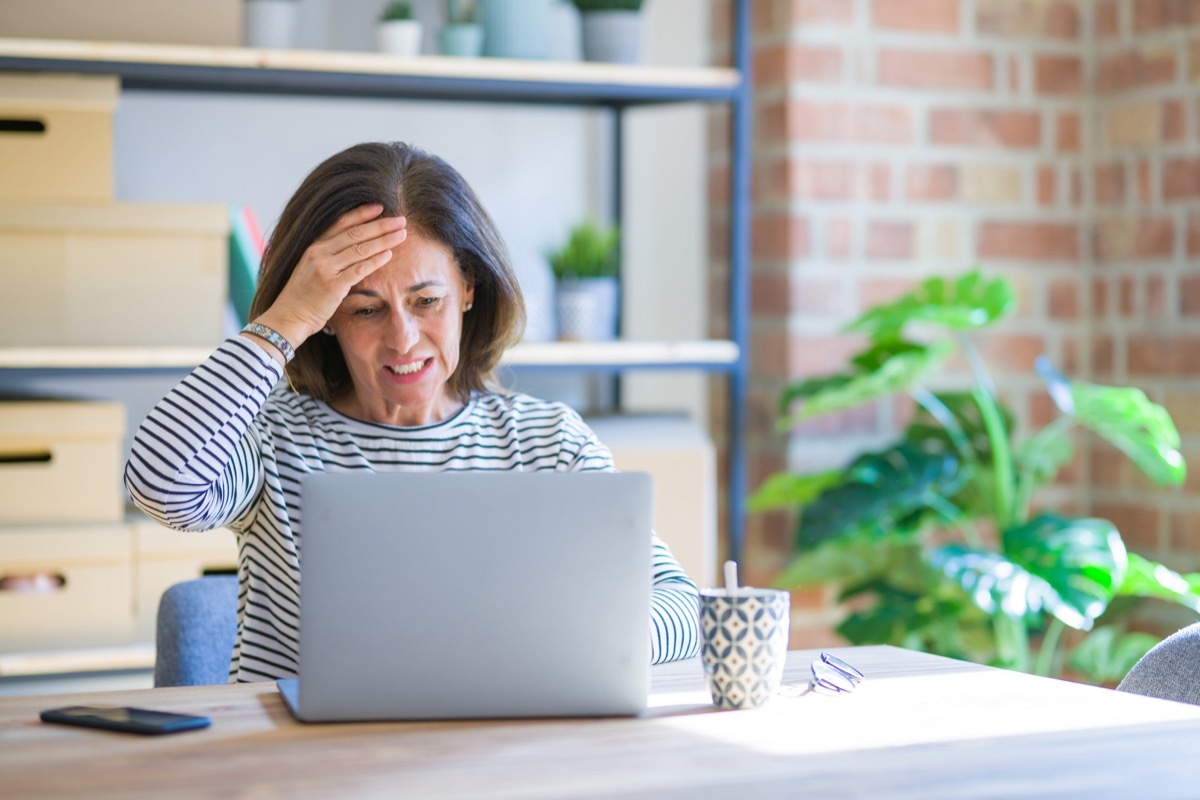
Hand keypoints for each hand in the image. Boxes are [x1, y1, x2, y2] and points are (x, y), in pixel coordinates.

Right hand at [255, 205, 406, 347]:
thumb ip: (329, 256)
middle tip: (401, 220)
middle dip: (380, 225)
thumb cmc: (303, 295)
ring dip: (384, 240)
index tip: (380, 207)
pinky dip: (375, 261)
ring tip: (402, 234)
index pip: (341, 223)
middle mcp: (319, 253)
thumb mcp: (311, 268)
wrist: (289, 316)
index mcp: (314, 246)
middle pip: (355, 233)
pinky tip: (389, 255)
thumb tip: (355, 247)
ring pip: (360, 249)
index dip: (361, 213)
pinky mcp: (333, 285)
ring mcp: (325, 268)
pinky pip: (359, 269)